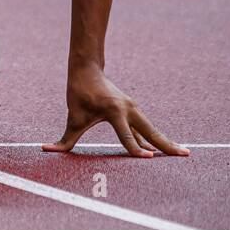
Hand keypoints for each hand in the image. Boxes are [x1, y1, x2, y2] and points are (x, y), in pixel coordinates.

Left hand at [42, 63, 187, 157]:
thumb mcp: (72, 117)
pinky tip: (165, 149)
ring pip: (151, 130)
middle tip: (184, 155)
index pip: (126, 135)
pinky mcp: (133, 111)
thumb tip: (46, 150)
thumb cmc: (79, 93)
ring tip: (183, 153)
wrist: (87, 70)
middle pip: (150, 131)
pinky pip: (146, 128)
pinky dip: (156, 138)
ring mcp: (133, 109)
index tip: (147, 159)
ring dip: (166, 142)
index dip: (135, 148)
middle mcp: (128, 109)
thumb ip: (64, 138)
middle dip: (165, 144)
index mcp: (114, 110)